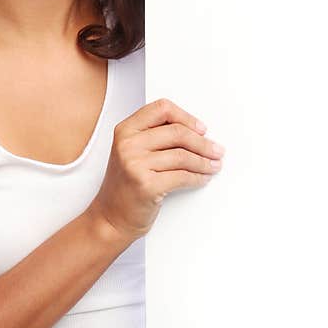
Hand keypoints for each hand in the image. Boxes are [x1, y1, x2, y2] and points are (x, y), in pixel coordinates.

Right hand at [90, 98, 225, 243]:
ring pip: (183, 156)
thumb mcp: (132, 151)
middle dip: (203, 143)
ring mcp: (135, 164)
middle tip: (217, 150)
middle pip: (178, 132)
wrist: (111, 217)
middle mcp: (128, 144)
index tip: (201, 129)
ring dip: (204, 162)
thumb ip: (156, 136)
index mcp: (126, 130)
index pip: (162, 109)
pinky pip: (182, 176)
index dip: (186, 117)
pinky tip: (203, 178)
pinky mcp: (146, 185)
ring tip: (213, 165)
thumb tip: (197, 132)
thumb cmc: (126, 185)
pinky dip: (198, 178)